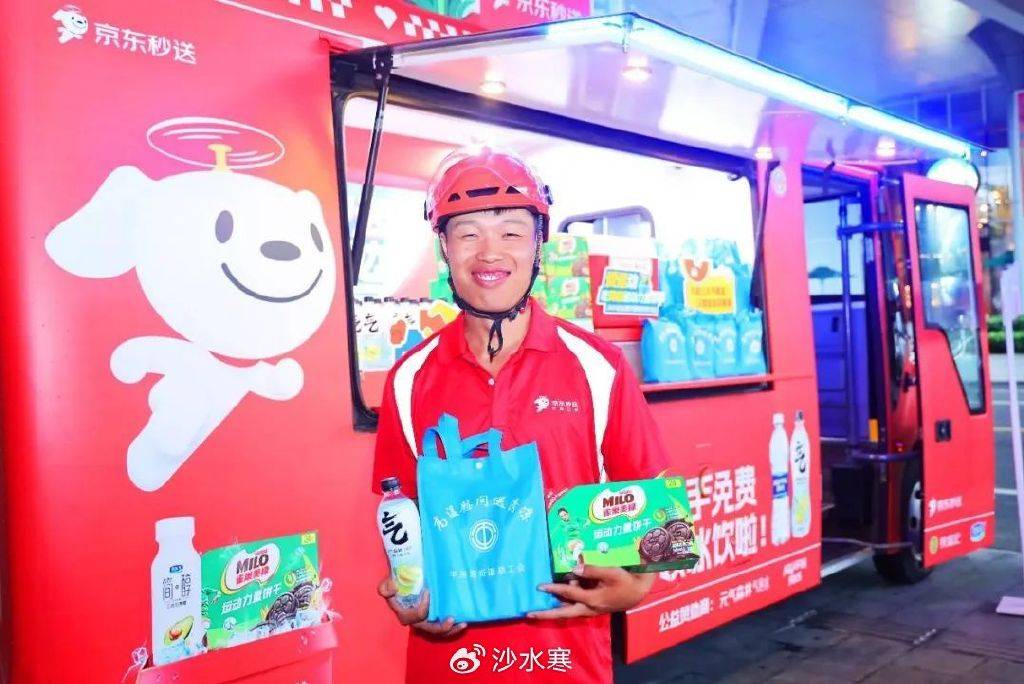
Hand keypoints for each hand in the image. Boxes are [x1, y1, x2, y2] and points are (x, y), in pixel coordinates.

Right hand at [377, 576, 466, 636]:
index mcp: (404, 614)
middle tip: (452, 618)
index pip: (415, 616)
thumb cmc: (396, 583)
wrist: (403, 581)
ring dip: (451, 629)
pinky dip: (453, 626)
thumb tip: (394, 587)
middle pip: (429, 628)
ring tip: (463, 623)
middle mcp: (416, 621)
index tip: (428, 592)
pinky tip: (464, 621)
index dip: (422, 608)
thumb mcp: (387, 583)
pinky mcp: (433, 618)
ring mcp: (425, 621)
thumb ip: (386, 587)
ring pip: (438, 630)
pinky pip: (443, 626)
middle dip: (441, 627)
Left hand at [529, 564, 656, 619]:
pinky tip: (562, 591)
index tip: (539, 586)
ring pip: (568, 611)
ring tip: (539, 603)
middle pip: (563, 614)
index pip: (569, 593)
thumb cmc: (625, 581)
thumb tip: (573, 569)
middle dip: (545, 614)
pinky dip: (565, 602)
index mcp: (592, 600)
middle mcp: (588, 608)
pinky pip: (575, 606)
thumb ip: (592, 570)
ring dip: (554, 608)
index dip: (554, 588)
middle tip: (528, 615)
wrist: (638, 592)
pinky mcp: (592, 608)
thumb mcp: (611, 572)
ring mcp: (590, 610)